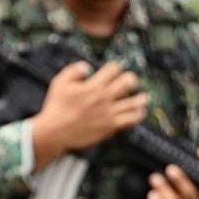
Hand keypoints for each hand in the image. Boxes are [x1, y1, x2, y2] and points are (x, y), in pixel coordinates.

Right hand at [29, 62, 146, 169]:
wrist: (55, 131)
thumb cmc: (56, 108)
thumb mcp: (59, 83)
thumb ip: (73, 71)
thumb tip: (85, 66)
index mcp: (93, 86)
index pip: (112, 70)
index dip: (114, 67)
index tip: (114, 69)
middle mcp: (104, 98)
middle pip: (128, 82)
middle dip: (131, 79)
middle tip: (131, 80)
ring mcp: (109, 112)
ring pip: (134, 102)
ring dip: (141, 98)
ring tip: (144, 97)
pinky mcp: (111, 125)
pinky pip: (132, 119)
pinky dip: (138, 114)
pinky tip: (140, 112)